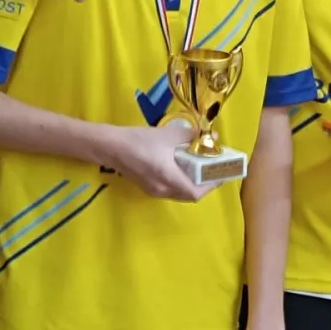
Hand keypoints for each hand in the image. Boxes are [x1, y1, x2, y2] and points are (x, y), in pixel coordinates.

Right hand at [100, 121, 216, 201]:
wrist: (109, 146)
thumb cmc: (139, 140)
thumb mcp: (168, 134)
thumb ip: (191, 136)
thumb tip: (210, 137)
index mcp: (169, 179)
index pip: (196, 193)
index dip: (212, 185)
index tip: (221, 173)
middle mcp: (162, 190)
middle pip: (189, 194)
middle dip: (204, 184)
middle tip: (212, 170)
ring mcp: (153, 190)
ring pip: (179, 192)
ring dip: (192, 183)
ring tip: (199, 167)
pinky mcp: (147, 186)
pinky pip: (170, 189)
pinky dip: (180, 181)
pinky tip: (181, 166)